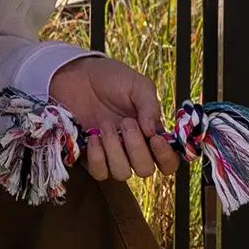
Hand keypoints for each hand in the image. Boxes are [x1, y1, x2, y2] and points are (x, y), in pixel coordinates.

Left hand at [49, 54, 179, 183]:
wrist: (80, 75)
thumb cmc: (113, 79)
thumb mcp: (138, 85)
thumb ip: (149, 106)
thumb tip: (152, 131)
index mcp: (152, 134)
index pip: (168, 161)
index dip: (166, 157)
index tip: (155, 139)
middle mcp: (134, 149)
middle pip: (145, 170)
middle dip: (136, 148)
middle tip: (126, 122)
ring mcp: (113, 155)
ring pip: (122, 174)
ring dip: (115, 151)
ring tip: (105, 125)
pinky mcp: (90, 156)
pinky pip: (99, 172)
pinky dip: (97, 157)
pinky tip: (93, 137)